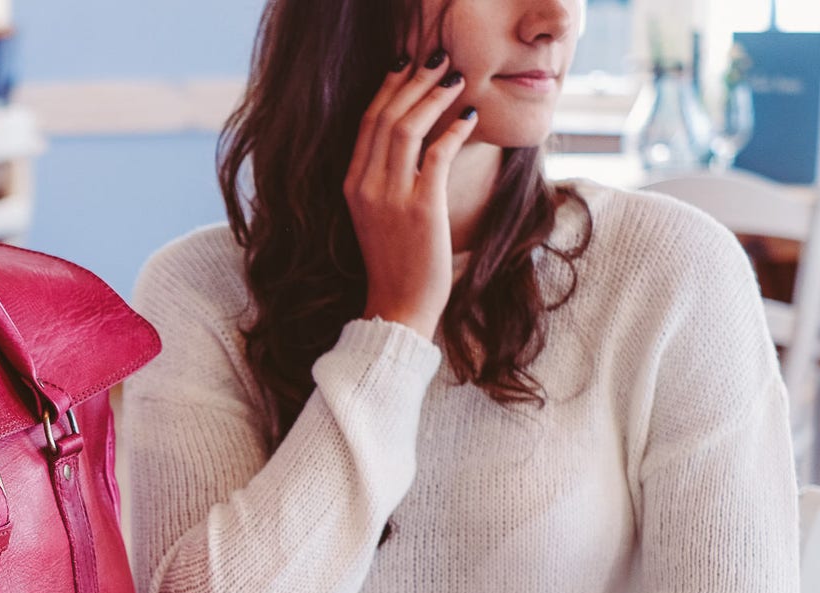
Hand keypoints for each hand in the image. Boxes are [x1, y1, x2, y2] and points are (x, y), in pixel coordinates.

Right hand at [343, 51, 477, 338]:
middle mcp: (365, 186)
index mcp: (351, 185)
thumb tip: (419, 146)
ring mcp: (390, 197)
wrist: (398, 307)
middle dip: (413, 81)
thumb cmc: (395, 264)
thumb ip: (388, 181)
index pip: (366, 123)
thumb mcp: (379, 216)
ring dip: (434, 96)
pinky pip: (437, 154)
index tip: (406, 66)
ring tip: (455, 77)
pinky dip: (454, 130)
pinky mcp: (420, 208)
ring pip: (407, 127)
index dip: (387, 88)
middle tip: (438, 59)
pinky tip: (468, 116)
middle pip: (384, 116)